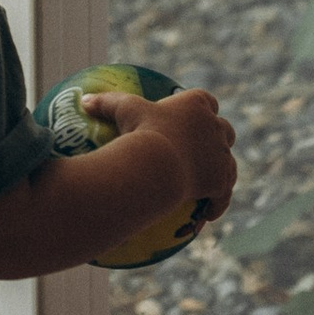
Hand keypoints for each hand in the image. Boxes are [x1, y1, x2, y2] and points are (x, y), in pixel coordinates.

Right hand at [82, 84, 237, 229]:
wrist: (159, 164)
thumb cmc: (141, 134)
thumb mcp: (121, 112)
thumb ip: (105, 103)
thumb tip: (84, 99)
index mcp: (195, 104)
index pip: (206, 100)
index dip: (202, 107)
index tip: (197, 114)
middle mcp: (214, 127)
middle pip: (224, 129)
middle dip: (218, 136)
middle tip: (207, 146)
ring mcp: (221, 154)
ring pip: (229, 162)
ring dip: (223, 170)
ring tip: (216, 183)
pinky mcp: (221, 180)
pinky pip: (224, 194)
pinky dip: (219, 202)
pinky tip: (210, 215)